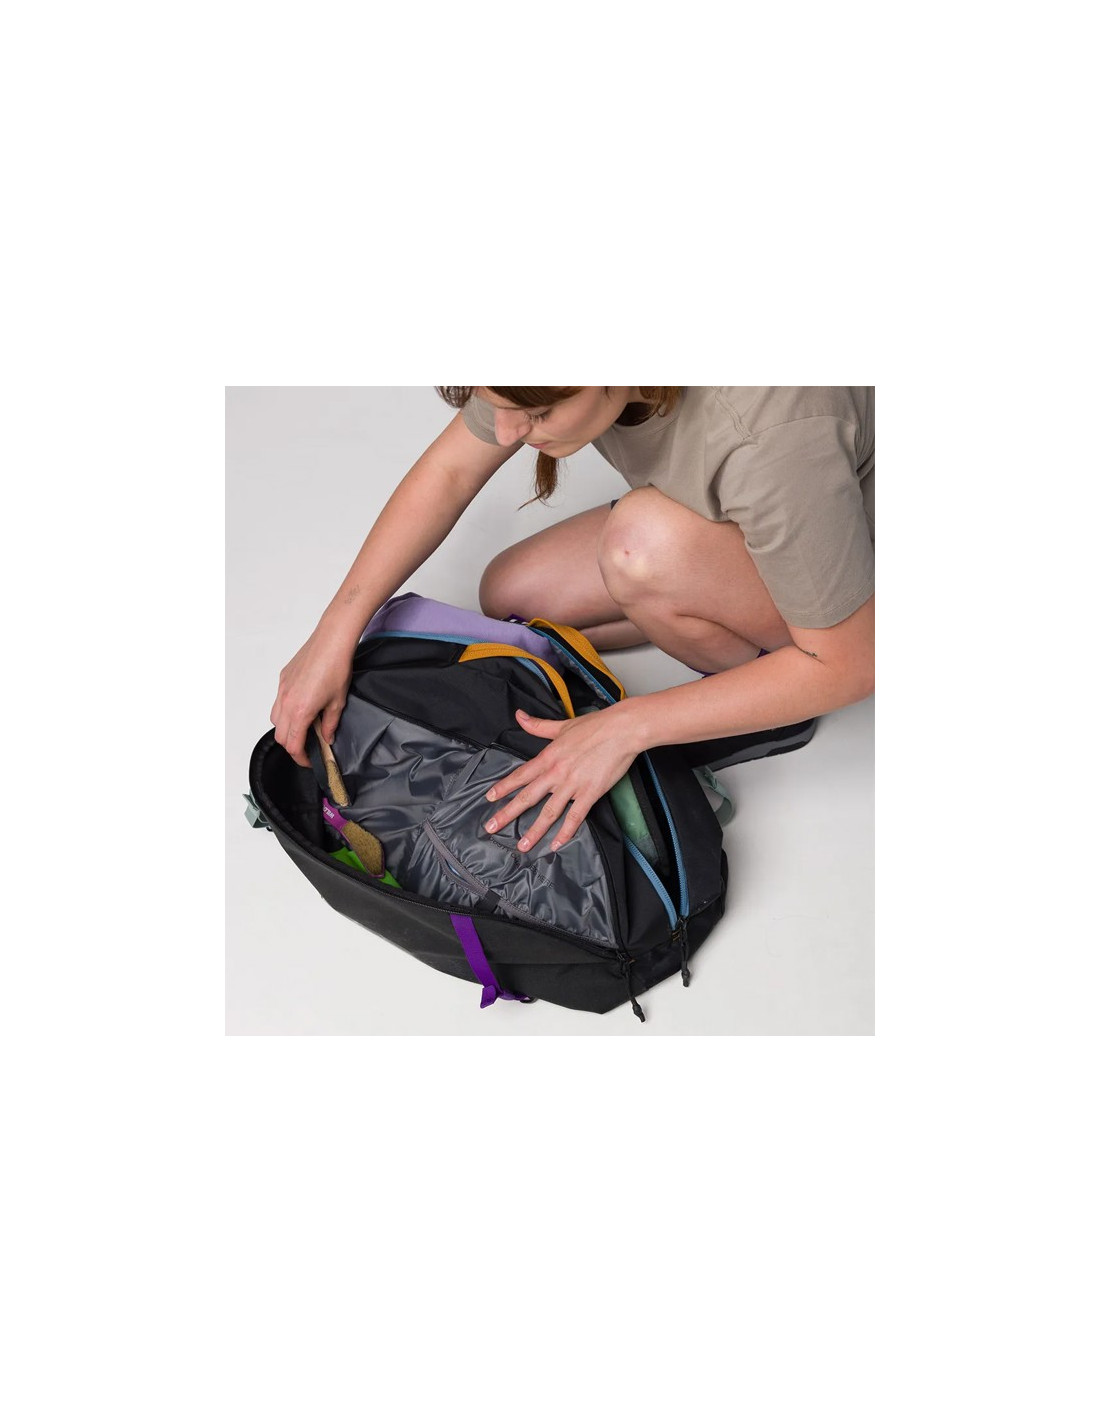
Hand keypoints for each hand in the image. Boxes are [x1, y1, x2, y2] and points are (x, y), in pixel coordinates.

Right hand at [270, 625, 355, 766]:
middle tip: (308, 748)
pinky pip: (278, 702)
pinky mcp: (282, 679)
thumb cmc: (336, 668)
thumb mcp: (338, 702)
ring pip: (275, 720)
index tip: (310, 760)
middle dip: (293, 746)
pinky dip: (285, 712)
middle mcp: (286, 702)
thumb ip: (330, 724)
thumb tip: (327, 737)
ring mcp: (282, 690)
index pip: (293, 745)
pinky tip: (301, 707)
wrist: (331, 641)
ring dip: (286, 729)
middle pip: (280, 736)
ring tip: (304, 728)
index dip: (301, 758)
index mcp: (300, 712)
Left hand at [482, 705, 638, 853]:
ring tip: (522, 845)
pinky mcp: (590, 793)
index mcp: (549, 757)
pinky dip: (566, 832)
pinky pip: (575, 817)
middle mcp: (556, 773)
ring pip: (549, 812)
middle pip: (528, 797)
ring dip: (534, 830)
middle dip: (508, 813)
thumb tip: (519, 716)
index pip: (521, 775)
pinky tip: (556, 844)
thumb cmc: (595, 725)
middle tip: (491, 827)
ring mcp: (573, 785)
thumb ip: (538, 725)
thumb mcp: (562, 725)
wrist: (622, 729)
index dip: (504, 787)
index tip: (489, 798)